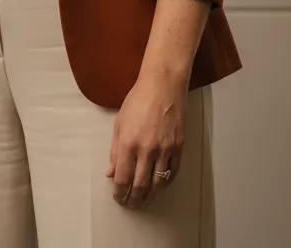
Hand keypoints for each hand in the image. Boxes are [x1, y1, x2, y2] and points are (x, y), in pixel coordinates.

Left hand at [106, 69, 186, 208]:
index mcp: (129, 143)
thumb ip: (115, 151)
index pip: (123, 178)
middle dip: (133, 199)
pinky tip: (159, 187)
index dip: (120, 193)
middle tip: (130, 204)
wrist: (163, 86)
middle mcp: (147, 150)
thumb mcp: (119, 123)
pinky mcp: (179, 147)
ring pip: (157, 183)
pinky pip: (172, 173)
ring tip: (143, 201)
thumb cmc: (138, 100)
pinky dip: (165, 184)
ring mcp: (165, 150)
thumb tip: (111, 172)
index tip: (118, 198)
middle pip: (140, 186)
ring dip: (149, 196)